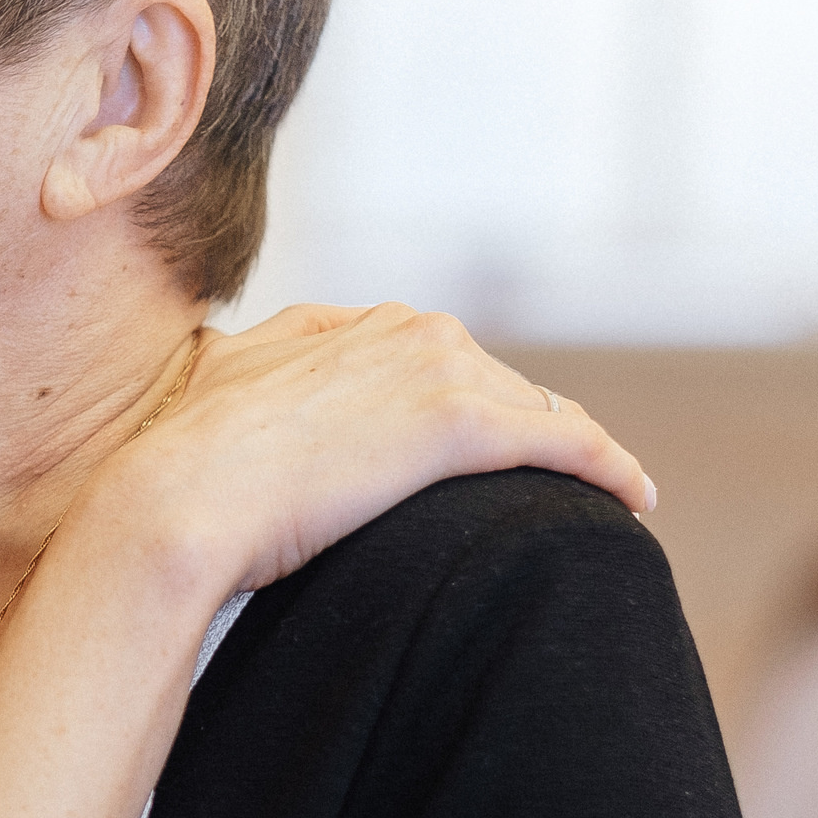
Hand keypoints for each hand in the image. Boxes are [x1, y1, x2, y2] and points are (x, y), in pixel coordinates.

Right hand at [94, 303, 653, 600]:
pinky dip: (608, 466)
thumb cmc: (182, 463)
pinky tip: (635, 496)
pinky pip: (565, 441)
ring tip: (610, 490)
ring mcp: (435, 371)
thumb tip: (222, 358)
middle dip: (526, 423)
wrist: (182, 496)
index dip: (465, 396)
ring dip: (577, 447)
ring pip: (536, 407)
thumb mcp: (211, 390)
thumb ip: (241, 368)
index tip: (487, 435)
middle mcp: (401, 330)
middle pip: (494, 377)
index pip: (432, 355)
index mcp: (346, 321)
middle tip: (556, 478)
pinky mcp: (461, 425)